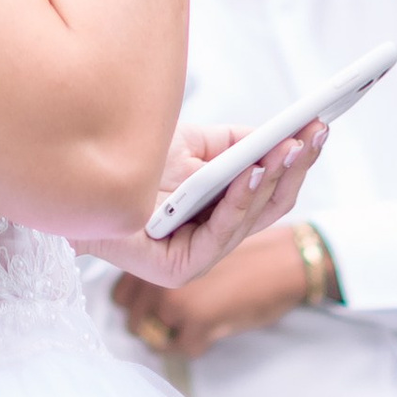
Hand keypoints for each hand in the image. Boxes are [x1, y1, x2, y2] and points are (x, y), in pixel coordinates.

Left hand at [92, 121, 327, 309]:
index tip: (321, 126)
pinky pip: (219, 232)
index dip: (299, 160)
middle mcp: (214, 238)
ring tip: (290, 145)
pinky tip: (252, 172)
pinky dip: (239, 200)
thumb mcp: (192, 146)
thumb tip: (279, 132)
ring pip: (252, 217)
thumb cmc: (129, 164)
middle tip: (316, 132)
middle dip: (297, 166)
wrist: (75, 183)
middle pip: (272, 204)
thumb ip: (234, 143)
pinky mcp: (178, 270)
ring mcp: (198, 258)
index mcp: (222, 211)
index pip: (272, 189)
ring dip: (274, 177)